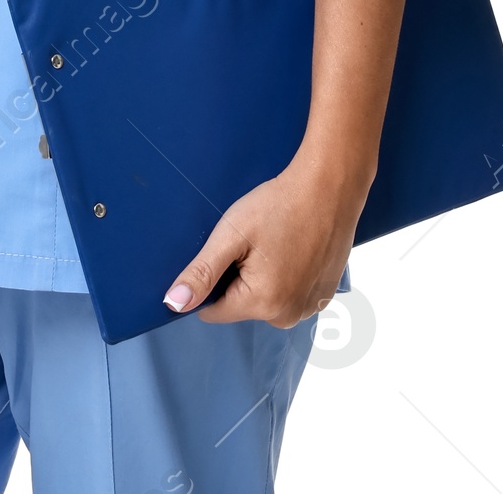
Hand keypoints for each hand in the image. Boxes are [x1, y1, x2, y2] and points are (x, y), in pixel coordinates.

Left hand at [161, 151, 366, 328]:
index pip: (214, 310)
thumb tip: (173, 304)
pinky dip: (286, 274)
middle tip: (254, 242)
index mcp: (263, 304)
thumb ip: (201, 272)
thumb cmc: (280, 204)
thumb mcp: (231, 234)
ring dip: (263, 276)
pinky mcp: (324, 295)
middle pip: (242, 305)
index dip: (213, 279)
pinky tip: (293, 247)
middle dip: (239, 276)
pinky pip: (290, 293)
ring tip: (275, 242)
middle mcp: (288, 316)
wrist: (330, 186)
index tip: (229, 250)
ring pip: (266, 299)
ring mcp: (310, 307)